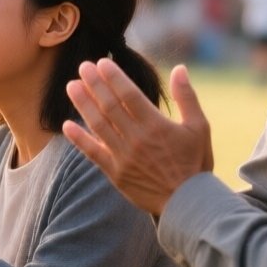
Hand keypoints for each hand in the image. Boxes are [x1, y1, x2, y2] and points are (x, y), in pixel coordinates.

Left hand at [62, 60, 212, 216]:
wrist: (188, 203)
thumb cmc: (195, 163)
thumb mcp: (200, 127)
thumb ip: (187, 97)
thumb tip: (180, 68)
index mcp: (156, 125)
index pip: (129, 94)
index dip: (113, 77)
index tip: (101, 63)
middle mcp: (136, 138)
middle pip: (109, 106)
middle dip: (94, 84)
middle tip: (82, 67)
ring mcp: (123, 156)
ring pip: (98, 125)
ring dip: (83, 104)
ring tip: (71, 86)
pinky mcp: (115, 173)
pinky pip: (92, 153)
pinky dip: (79, 139)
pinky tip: (66, 125)